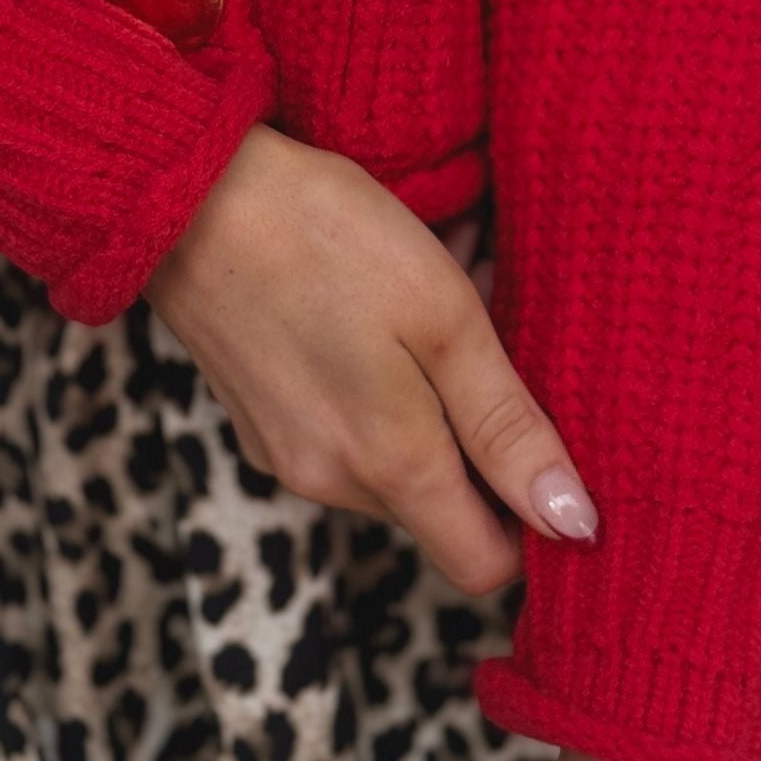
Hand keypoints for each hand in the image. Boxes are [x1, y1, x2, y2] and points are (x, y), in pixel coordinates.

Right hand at [143, 122, 599, 597]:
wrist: (185, 193)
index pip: (482, 566)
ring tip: (436, 296)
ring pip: (394, 461)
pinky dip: (378, 384)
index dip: (531, 523)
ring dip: (431, 400)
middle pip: (441, 509)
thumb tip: (575, 524)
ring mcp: (284, 453)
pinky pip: (344, 428)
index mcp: (391, 467)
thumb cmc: (326, 238)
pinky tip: (376, 303)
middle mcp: (332, 483)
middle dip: (480, 435)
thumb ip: (506, 426)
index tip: (546, 440)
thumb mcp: (443, 317)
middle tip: (490, 327)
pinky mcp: (256, 417)